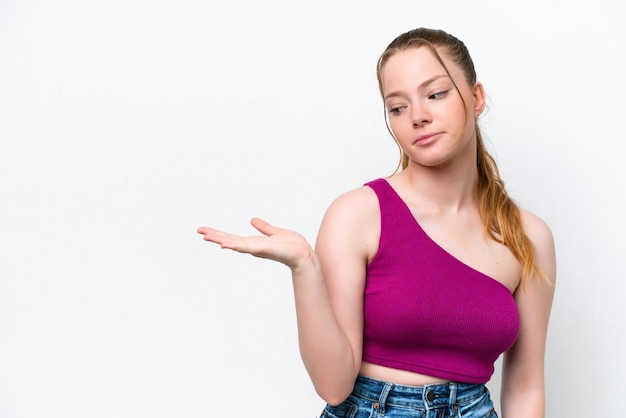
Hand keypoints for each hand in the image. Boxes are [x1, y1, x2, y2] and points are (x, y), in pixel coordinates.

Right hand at [197, 217, 314, 270]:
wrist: (304, 254)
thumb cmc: (292, 245)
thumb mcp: (275, 232)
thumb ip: (264, 228)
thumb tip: (253, 220)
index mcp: (254, 242)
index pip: (232, 237)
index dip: (218, 234)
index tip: (204, 231)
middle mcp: (253, 246)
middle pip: (229, 240)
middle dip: (214, 236)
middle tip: (199, 231)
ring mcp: (257, 248)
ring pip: (235, 243)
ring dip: (220, 240)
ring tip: (206, 236)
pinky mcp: (264, 249)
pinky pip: (247, 247)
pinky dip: (235, 246)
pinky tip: (224, 245)